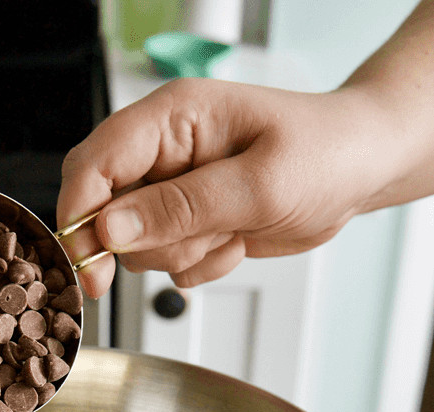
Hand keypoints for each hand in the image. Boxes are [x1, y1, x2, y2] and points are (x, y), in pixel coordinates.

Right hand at [57, 78, 391, 297]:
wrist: (360, 172)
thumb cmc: (323, 154)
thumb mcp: (258, 184)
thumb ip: (180, 208)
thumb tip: (109, 231)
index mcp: (171, 118)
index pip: (93, 164)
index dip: (80, 215)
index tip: (88, 262)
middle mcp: (163, 153)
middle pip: (104, 211)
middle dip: (143, 241)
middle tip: (195, 239)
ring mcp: (173, 191)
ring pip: (137, 246)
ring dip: (184, 253)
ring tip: (233, 228)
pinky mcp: (187, 223)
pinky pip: (169, 265)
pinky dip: (203, 264)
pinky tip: (237, 239)